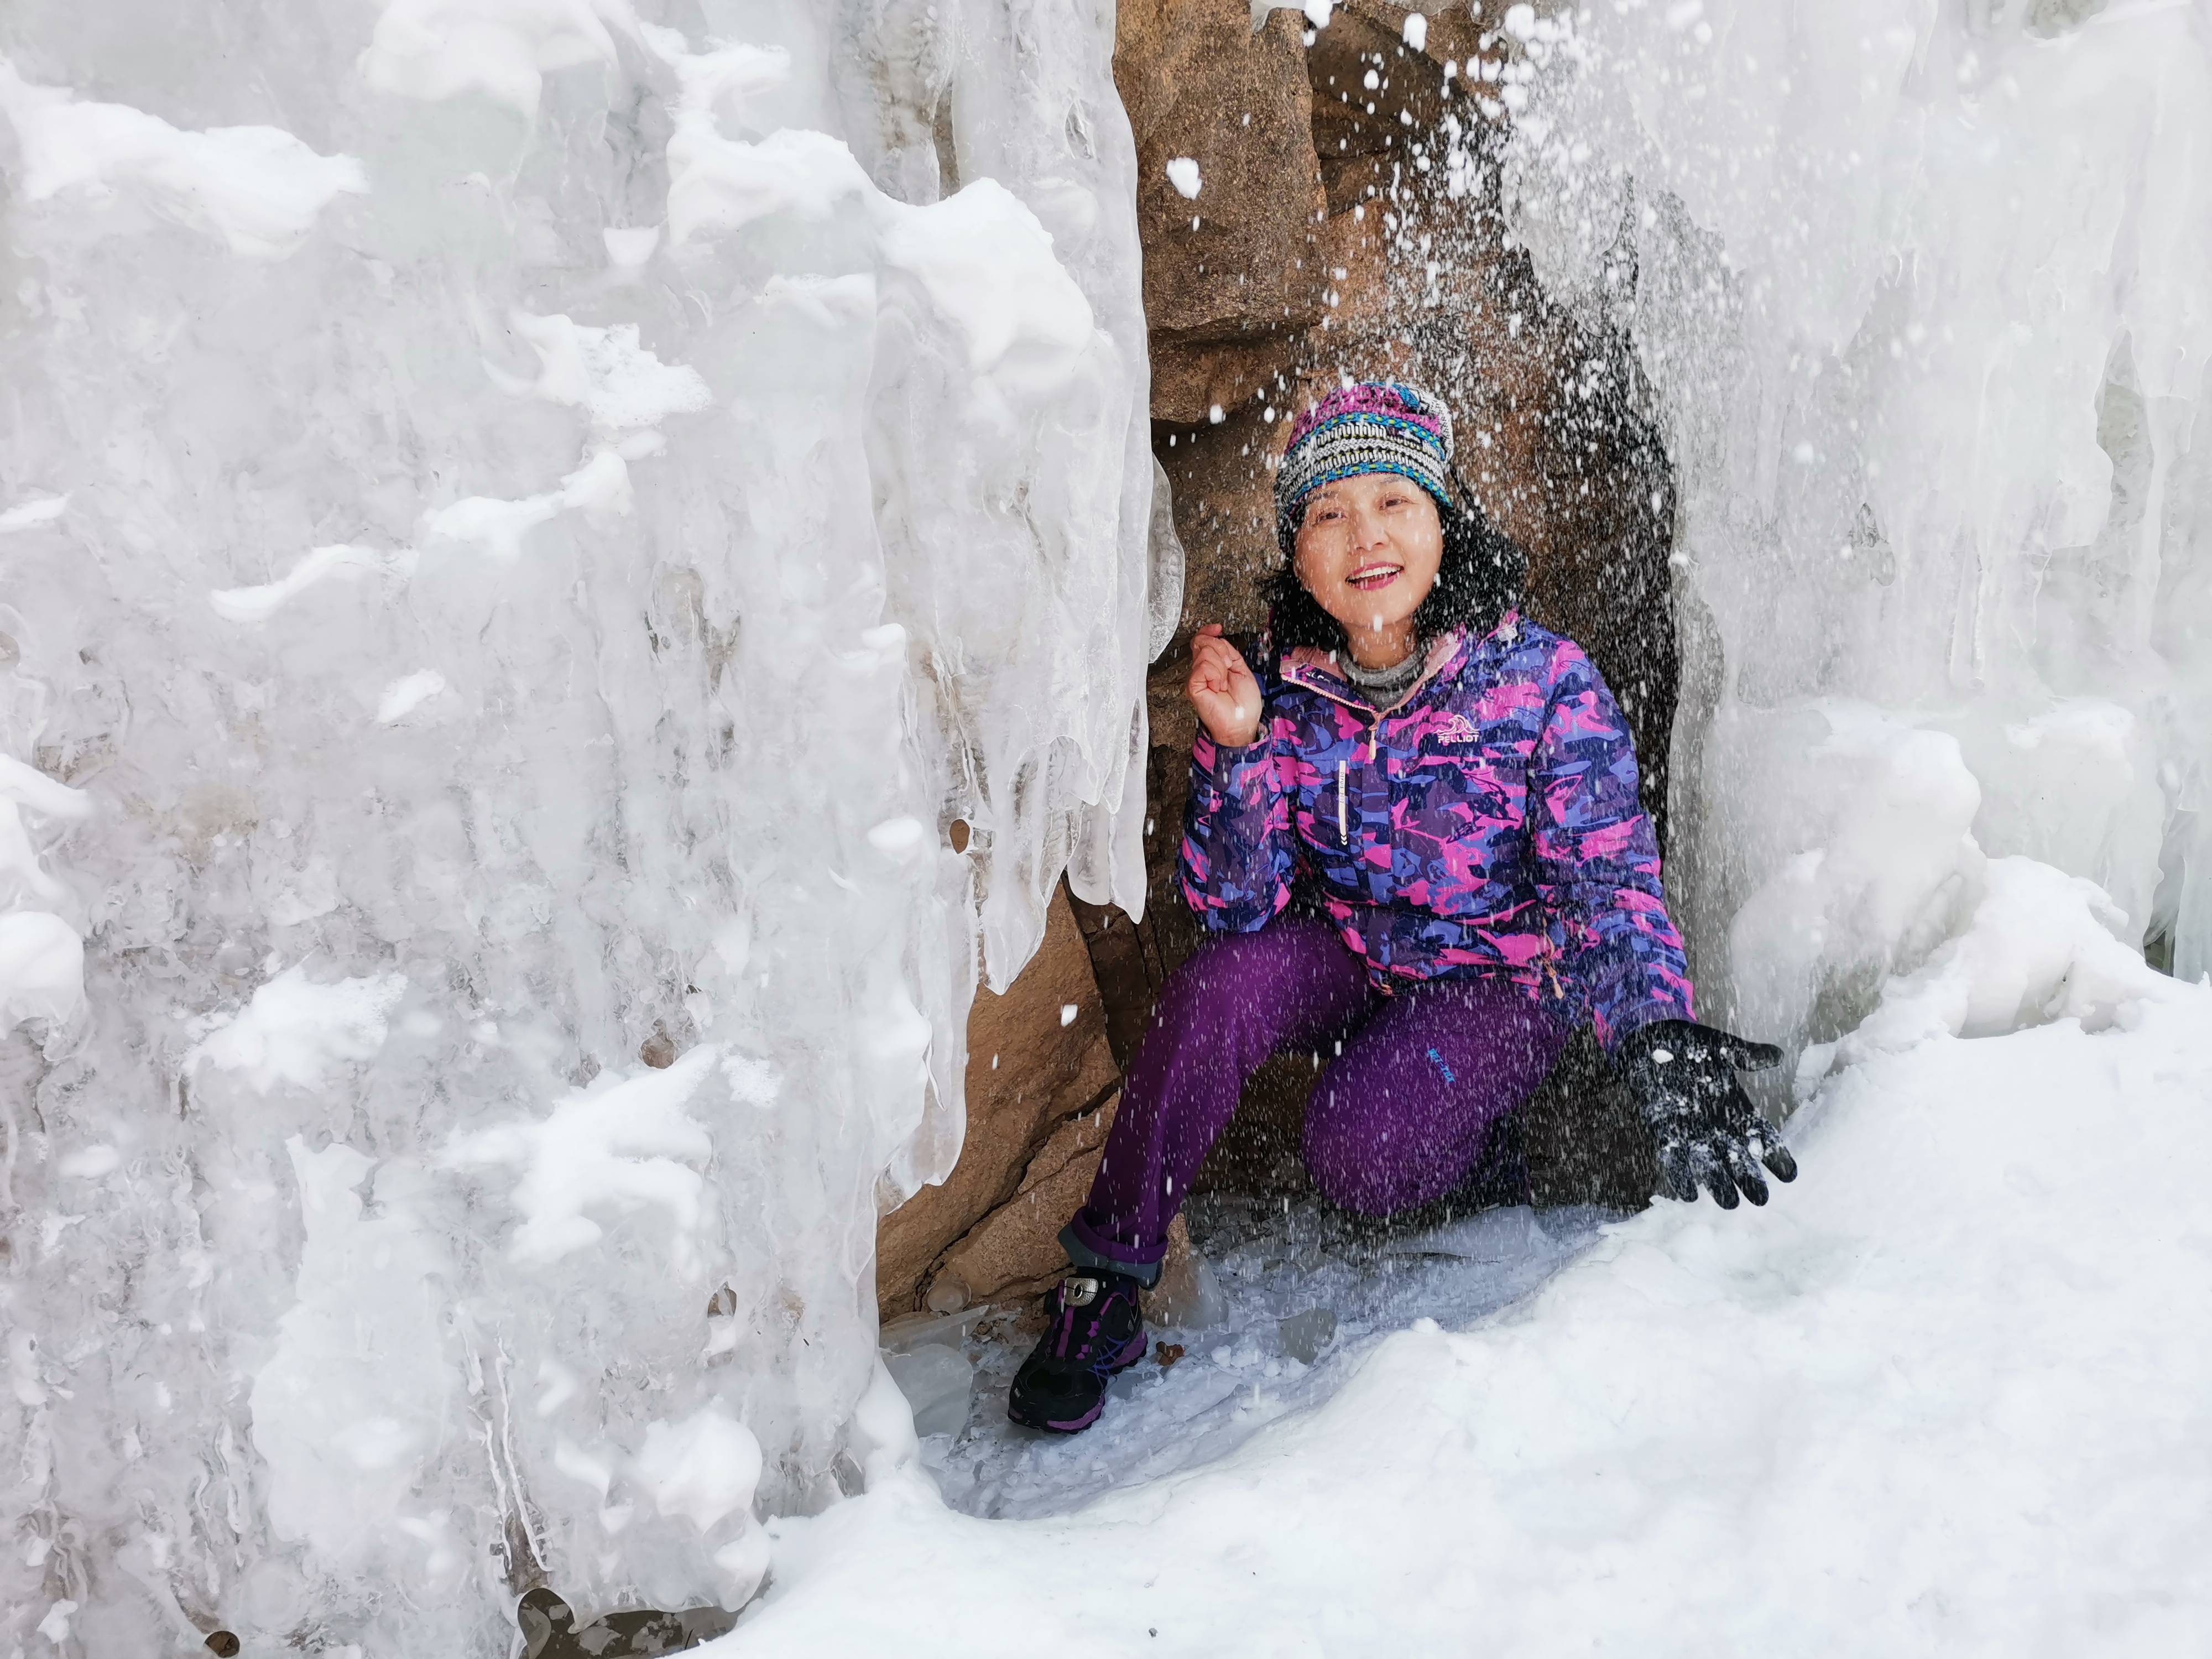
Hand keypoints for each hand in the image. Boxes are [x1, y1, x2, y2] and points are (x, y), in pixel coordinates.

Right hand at [1187, 623, 1261, 747]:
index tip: (1217, 628)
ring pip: (1205, 653)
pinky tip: (1217, 687)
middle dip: (1221, 650)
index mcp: (1213, 665)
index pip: (1203, 641)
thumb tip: (1218, 638)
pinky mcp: (1193, 686)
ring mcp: (1196, 678)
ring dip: (1220, 667)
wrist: (1241, 723)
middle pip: (1204, 642)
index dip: (1208, 631)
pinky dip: (1215, 675)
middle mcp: (1202, 670)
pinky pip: (1203, 667)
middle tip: (1228, 667)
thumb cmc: (1243, 704)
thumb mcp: (1241, 669)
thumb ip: (1229, 652)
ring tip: (1223, 683)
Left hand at [1613, 1019, 1797, 1208]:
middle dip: (1748, 1178)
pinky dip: (1680, 1174)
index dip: (1775, 1154)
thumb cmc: (1690, 1044)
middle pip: (1736, 1156)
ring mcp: (1690, 1130)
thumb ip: (1746, 1055)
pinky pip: (1673, 1156)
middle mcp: (1716, 1125)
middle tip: (1760, 1199)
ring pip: (1708, 1162)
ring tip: (1729, 1203)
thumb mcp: (1721, 1048)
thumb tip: (1777, 1055)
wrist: (1651, 1038)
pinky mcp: (1663, 1129)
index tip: (1789, 1174)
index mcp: (1735, 1107)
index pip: (1760, 1135)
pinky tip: (1688, 1193)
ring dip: (1717, 1182)